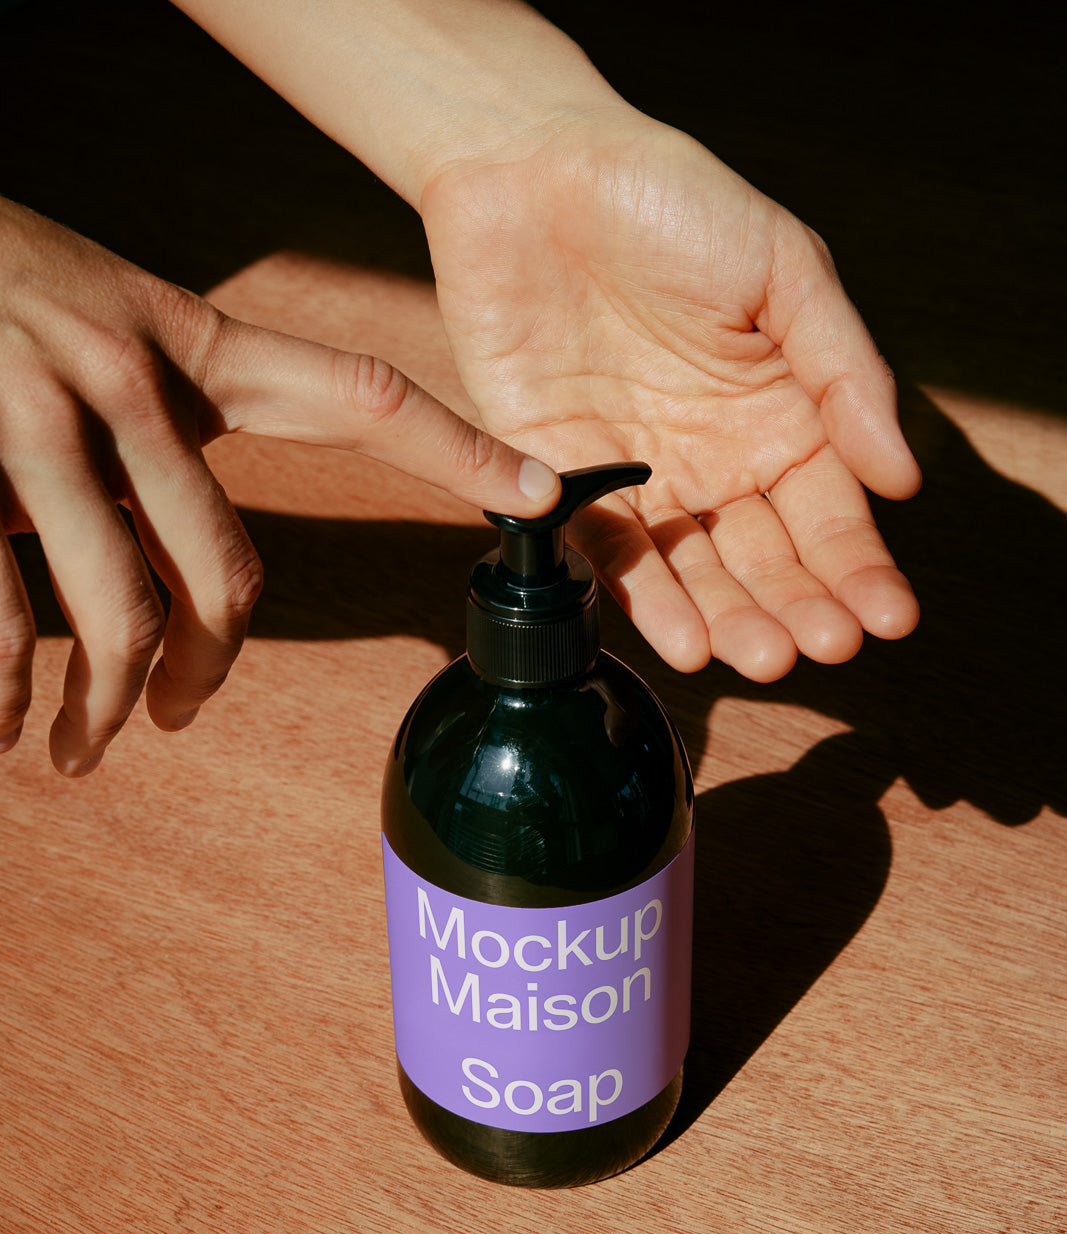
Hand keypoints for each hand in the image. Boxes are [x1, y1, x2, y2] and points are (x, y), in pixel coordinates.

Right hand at [0, 198, 559, 773]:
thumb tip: (191, 558)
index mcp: (188, 341)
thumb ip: (164, 426)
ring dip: (106, 708)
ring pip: (119, 615)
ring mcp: (37, 420)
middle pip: (225, 573)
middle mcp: (127, 376)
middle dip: (208, 672)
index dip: (459, 449)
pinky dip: (5, 693)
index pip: (357, 394)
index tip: (546, 492)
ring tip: (84, 749)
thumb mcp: (106, 330)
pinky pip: (4, 621)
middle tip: (180, 715)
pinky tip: (5, 726)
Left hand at [422, 110, 921, 679]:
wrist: (536, 171)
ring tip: (763, 657)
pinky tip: (687, 642)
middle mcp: (713, 461)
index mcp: (778, 416)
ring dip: (732, 621)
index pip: (828, 513)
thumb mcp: (785, 269)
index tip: (886, 618)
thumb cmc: (672, 201)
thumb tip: (901, 478)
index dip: (859, 568)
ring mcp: (638, 477)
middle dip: (799, 607)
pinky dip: (644, 600)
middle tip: (824, 646)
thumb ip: (843, 371)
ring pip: (693, 572)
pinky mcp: (559, 478)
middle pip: (766, 559)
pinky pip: (605, 553)